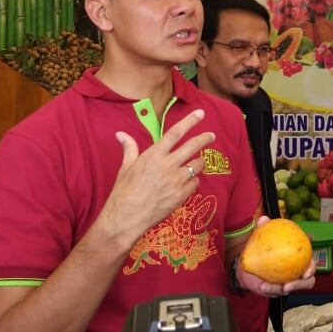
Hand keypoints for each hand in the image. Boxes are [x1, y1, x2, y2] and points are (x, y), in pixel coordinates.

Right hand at [95, 109, 214, 245]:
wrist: (126, 218)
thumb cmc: (123, 192)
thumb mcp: (125, 167)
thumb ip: (129, 148)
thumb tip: (120, 134)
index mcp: (154, 155)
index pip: (176, 132)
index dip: (190, 121)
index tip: (201, 113)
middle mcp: (168, 165)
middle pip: (193, 146)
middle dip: (205, 138)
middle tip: (212, 135)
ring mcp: (176, 180)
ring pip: (197, 164)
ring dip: (199, 161)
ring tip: (198, 161)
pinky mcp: (181, 195)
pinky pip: (195, 183)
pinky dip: (193, 180)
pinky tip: (187, 182)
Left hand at [237, 216, 316, 297]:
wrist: (248, 263)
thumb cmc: (259, 248)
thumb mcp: (261, 237)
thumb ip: (263, 227)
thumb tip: (264, 218)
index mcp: (298, 257)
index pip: (310, 260)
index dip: (312, 265)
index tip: (307, 269)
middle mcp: (297, 271)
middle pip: (308, 279)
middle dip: (304, 281)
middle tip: (298, 279)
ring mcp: (289, 282)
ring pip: (293, 288)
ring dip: (287, 287)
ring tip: (278, 287)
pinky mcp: (278, 290)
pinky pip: (276, 292)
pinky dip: (270, 289)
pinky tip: (262, 286)